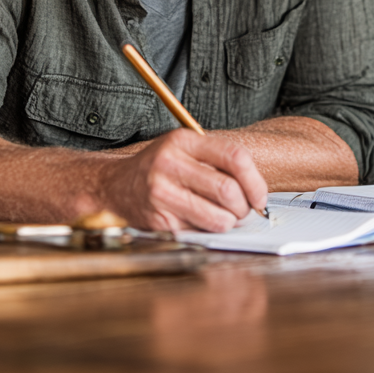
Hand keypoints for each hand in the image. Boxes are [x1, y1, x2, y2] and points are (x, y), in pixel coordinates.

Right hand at [101, 129, 267, 231]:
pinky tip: (200, 221)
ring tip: (223, 217)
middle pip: (228, 190)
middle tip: (242, 211)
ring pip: (218, 217)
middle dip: (244, 207)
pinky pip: (200, 231)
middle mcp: (170, 164)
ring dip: (228, 223)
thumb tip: (255, 189)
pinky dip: (208, 231)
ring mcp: (162, 193)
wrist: (114, 187)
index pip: (234, 157)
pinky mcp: (159, 220)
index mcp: (183, 141)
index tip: (259, 196)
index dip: (255, 180)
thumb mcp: (183, 149)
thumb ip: (216, 160)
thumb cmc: (157, 168)